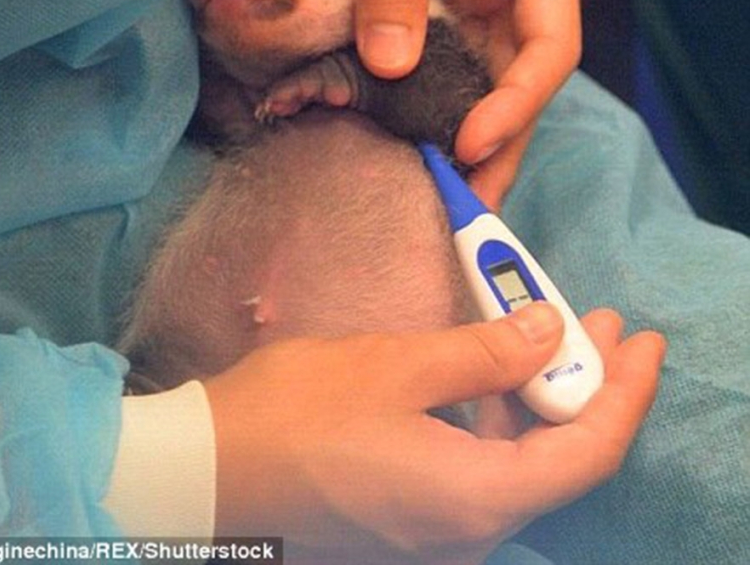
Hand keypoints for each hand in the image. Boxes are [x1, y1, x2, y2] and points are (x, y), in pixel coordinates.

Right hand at [205, 303, 664, 561]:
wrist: (208, 472)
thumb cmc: (296, 415)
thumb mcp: (395, 367)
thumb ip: (483, 354)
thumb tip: (549, 334)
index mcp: (476, 498)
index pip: (587, 450)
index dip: (625, 391)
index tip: (641, 338)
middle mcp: (468, 529)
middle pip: (560, 459)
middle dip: (588, 386)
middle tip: (597, 320)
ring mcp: (436, 529)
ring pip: (521, 463)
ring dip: (543, 397)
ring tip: (549, 331)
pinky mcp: (410, 515)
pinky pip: (481, 470)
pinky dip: (501, 419)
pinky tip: (492, 375)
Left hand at [315, 0, 580, 206]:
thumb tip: (396, 66)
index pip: (548, 44)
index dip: (516, 103)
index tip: (467, 144)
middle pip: (515, 68)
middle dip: (491, 132)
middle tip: (458, 200)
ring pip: (472, 61)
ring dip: (452, 115)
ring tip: (427, 178)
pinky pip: (429, 36)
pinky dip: (415, 78)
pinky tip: (393, 118)